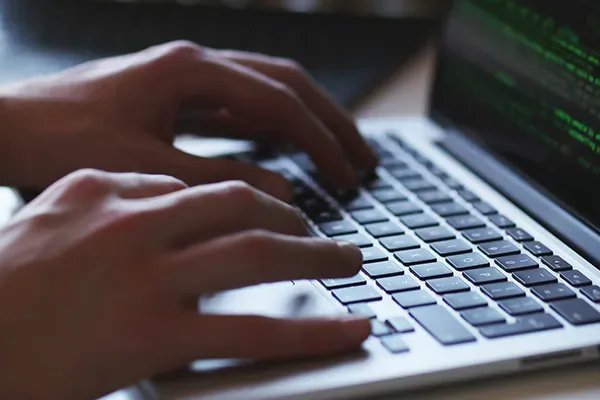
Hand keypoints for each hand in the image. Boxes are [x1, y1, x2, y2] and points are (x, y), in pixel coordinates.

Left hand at [0, 41, 376, 198]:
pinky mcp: (172, 97)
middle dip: (330, 122)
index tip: (349, 175)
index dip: (321, 140)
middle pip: (285, 84)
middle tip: (364, 158)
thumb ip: (219, 181)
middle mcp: (193, 65)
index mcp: (190, 71)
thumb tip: (283, 194)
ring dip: (304, 123)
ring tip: (337, 153)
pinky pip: (237, 108)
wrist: (2, 129)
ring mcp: (184, 78)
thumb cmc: (59, 141)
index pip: (279, 102)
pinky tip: (283, 151)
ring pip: (264, 92)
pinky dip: (269, 129)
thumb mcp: (145, 169)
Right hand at [0, 170, 368, 399]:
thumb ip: (117, 191)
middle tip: (327, 235)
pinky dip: (310, 330)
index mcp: (116, 195)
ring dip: (317, 256)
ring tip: (352, 263)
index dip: (257, 201)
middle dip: (296, 218)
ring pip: (257, 255)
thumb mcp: (55, 209)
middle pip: (242, 207)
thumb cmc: (7, 279)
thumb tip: (169, 188)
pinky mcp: (156, 337)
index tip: (282, 215)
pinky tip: (347, 330)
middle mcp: (139, 227)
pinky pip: (252, 331)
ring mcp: (150, 280)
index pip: (206, 187)